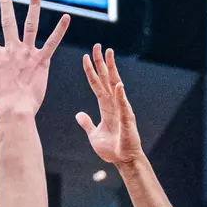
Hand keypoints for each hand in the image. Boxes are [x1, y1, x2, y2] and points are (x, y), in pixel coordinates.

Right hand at [0, 0, 69, 115]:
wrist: (15, 111)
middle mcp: (11, 50)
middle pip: (8, 21)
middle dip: (5, 2)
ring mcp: (27, 54)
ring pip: (31, 24)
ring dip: (34, 6)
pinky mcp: (42, 61)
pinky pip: (52, 42)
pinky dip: (60, 30)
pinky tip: (66, 17)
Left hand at [75, 45, 143, 165]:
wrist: (123, 160)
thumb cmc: (111, 149)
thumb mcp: (93, 134)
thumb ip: (87, 123)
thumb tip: (79, 114)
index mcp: (105, 106)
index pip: (96, 84)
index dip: (91, 71)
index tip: (86, 57)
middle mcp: (114, 104)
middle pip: (106, 79)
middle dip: (101, 62)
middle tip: (97, 45)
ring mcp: (121, 109)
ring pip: (114, 85)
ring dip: (111, 69)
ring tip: (109, 54)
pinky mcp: (127, 119)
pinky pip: (122, 105)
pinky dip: (120, 95)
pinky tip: (117, 84)